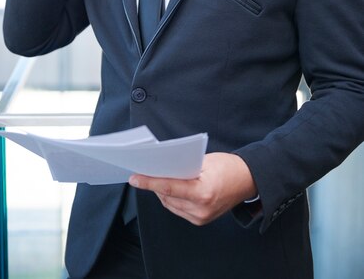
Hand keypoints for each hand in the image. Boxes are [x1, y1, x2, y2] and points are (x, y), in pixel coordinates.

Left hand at [129, 152, 256, 225]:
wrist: (247, 181)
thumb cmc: (227, 167)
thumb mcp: (204, 161)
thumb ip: (182, 168)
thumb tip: (160, 169)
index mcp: (203, 192)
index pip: (169, 187)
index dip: (149, 182)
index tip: (134, 178)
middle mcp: (201, 209)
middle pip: (167, 196)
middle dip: (155, 184)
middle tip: (146, 170)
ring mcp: (201, 217)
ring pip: (170, 204)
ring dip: (161, 191)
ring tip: (156, 177)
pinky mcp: (201, 220)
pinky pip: (177, 209)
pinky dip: (171, 198)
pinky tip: (169, 187)